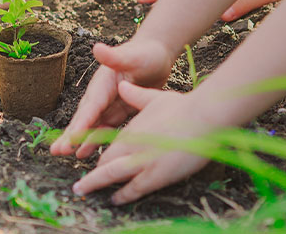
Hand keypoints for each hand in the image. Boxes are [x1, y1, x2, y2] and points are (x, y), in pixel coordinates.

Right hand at [51, 37, 174, 158]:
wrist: (156, 55)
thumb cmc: (145, 53)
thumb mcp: (132, 56)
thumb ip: (114, 56)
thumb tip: (96, 47)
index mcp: (102, 84)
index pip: (90, 107)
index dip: (81, 124)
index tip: (71, 138)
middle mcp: (102, 95)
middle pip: (84, 118)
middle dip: (71, 135)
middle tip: (56, 151)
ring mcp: (109, 104)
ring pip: (92, 126)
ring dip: (80, 140)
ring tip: (66, 154)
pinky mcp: (118, 111)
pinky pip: (105, 129)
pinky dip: (96, 140)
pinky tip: (87, 152)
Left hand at [72, 83, 215, 204]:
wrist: (202, 118)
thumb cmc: (183, 107)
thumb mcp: (155, 98)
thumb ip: (136, 95)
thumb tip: (123, 85)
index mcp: (131, 129)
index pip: (106, 143)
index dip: (98, 152)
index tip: (93, 158)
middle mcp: (131, 145)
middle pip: (105, 161)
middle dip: (94, 173)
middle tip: (84, 182)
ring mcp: (141, 161)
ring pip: (111, 175)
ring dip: (95, 184)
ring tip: (83, 190)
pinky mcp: (155, 175)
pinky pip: (133, 189)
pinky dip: (122, 195)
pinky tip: (114, 200)